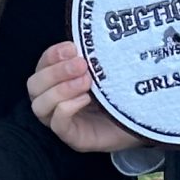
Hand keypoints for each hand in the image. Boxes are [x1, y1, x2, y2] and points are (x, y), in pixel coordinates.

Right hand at [26, 40, 158, 154]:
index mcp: (57, 81)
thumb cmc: (122, 93)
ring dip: (61, 89)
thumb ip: (91, 58)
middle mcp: (53, 101)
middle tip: (81, 65)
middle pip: (34, 85)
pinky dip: (67, 108)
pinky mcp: (74, 138)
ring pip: (39, 106)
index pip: (41, 66)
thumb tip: (84, 41)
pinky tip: (86, 99)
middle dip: (55, 72)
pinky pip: (57, 124)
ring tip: (86, 81)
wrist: (145, 119)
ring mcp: (61, 121)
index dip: (52, 55)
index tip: (72, 47)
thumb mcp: (104, 70)